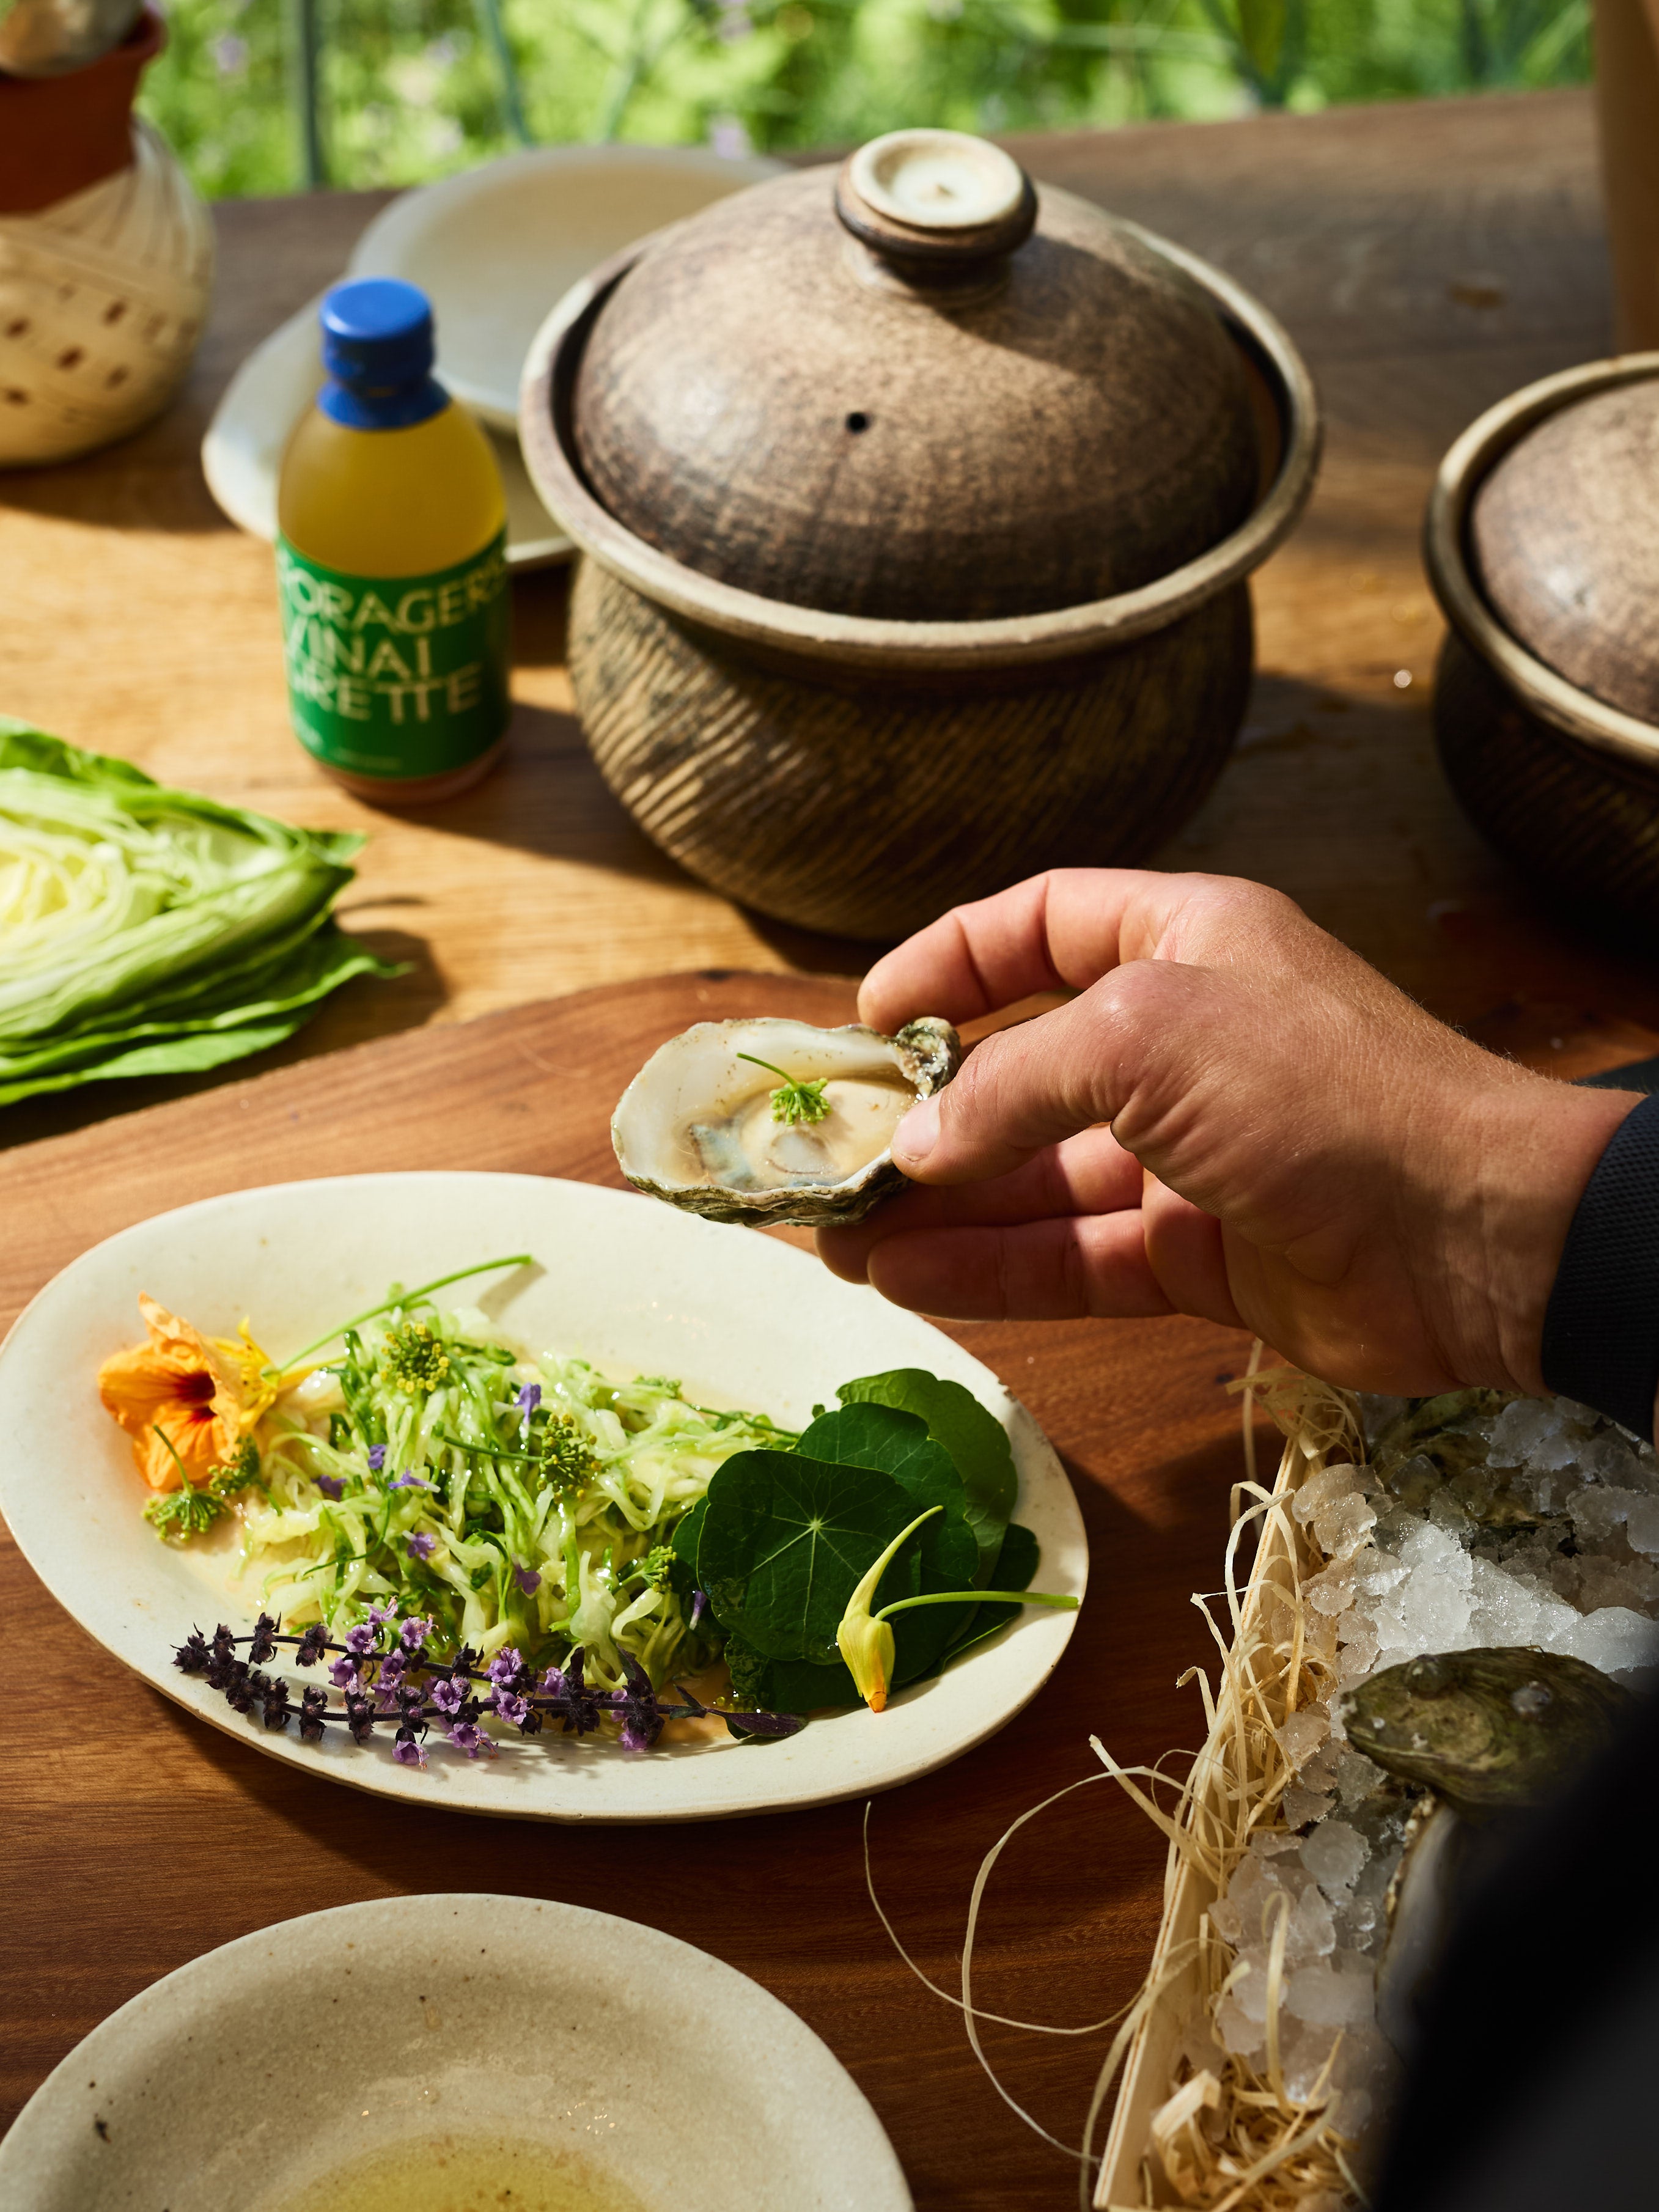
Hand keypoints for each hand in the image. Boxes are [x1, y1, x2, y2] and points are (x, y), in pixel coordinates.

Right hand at [817, 870, 1636, 1395]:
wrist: (1473, 1235)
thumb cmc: (1320, 1091)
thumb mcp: (1148, 1038)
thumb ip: (1015, 1082)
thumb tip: (921, 1145)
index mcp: (1179, 944)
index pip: (1038, 927)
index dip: (948, 963)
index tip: (868, 1021)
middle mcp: (1177, 1043)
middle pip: (1019, 1068)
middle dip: (924, 1114)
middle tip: (829, 1157)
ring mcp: (1185, 1155)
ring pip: (1033, 1179)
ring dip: (939, 1205)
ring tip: (838, 1236)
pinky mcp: (1195, 1255)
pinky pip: (1070, 1257)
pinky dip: (992, 1268)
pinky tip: (907, 1278)